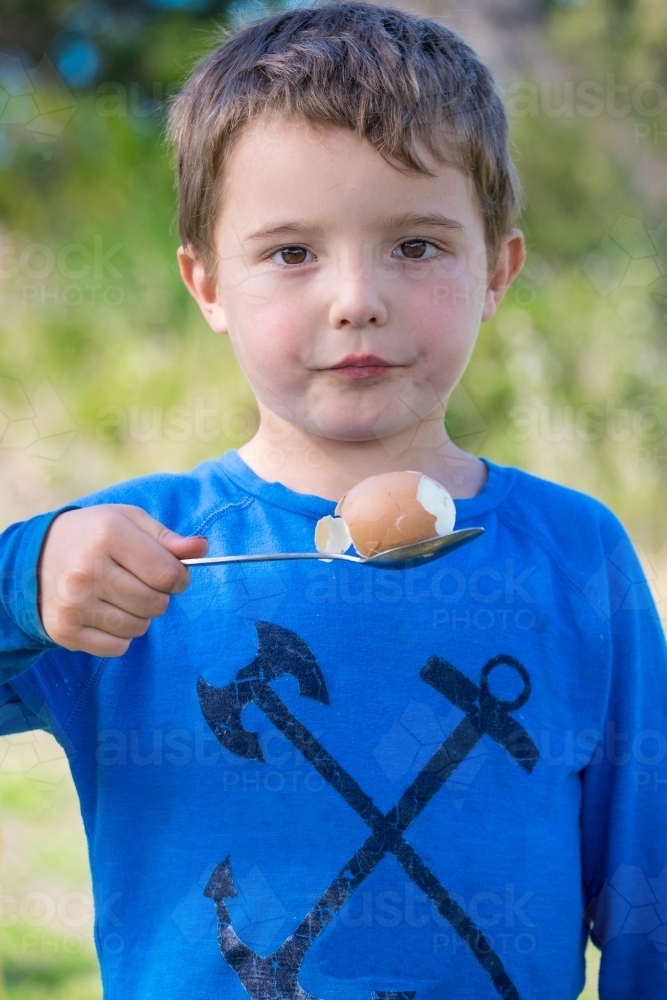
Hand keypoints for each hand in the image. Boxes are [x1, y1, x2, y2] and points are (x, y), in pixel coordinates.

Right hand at [38, 504, 207, 656]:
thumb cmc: (94, 536)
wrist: (35, 557)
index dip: (179, 577)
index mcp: (108, 534)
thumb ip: (168, 537)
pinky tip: (104, 613)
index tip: (171, 574)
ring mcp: (73, 604)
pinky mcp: (64, 631)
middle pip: (155, 604)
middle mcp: (87, 570)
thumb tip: (201, 549)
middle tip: (141, 583)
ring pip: (139, 628)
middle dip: (159, 597)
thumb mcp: (129, 522)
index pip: (167, 574)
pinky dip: (120, 635)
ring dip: (140, 616)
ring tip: (119, 596)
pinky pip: (118, 647)